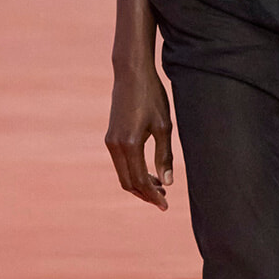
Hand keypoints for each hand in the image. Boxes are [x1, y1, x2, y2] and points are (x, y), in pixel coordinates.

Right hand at [106, 64, 173, 208]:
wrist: (131, 73)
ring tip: (159, 187)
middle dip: (145, 194)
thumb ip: (164, 155)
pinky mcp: (111, 136)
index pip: (140, 181)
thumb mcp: (163, 126)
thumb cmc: (151, 96)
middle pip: (128, 182)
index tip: (165, 205)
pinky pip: (120, 162)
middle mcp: (115, 146)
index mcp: (130, 145)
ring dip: (139, 184)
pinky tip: (148, 171)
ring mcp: (110, 141)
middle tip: (163, 199)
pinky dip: (133, 171)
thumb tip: (168, 182)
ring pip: (123, 173)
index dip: (153, 195)